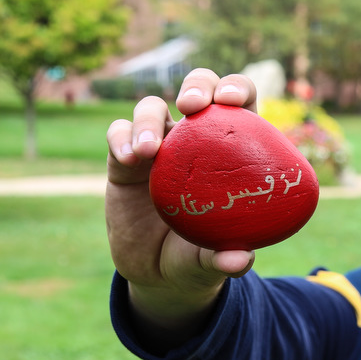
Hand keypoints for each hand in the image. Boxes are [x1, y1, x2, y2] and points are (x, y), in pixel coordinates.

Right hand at [105, 68, 258, 346]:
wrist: (159, 274)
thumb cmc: (200, 257)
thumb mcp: (213, 261)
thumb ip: (225, 258)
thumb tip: (241, 260)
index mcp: (231, 150)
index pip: (241, 103)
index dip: (238, 89)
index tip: (232, 100)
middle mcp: (196, 139)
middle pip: (199, 89)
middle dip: (197, 86)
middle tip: (192, 105)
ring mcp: (159, 146)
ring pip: (152, 107)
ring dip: (150, 119)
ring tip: (150, 149)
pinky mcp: (123, 160)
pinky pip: (119, 134)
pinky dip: (122, 137)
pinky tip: (128, 157)